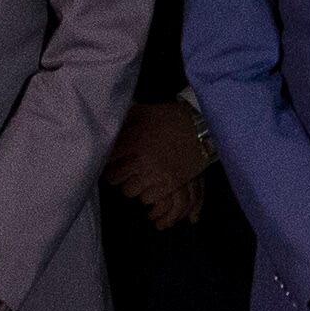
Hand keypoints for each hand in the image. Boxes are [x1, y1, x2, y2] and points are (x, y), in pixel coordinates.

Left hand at [103, 99, 211, 226]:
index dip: (107, 160)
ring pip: (130, 191)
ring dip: (131, 186)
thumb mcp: (145, 111)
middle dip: (117, 175)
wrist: (202, 128)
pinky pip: (148, 198)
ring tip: (136, 180)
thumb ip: (124, 118)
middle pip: (114, 179)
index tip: (111, 160)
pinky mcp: (169, 184)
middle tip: (122, 172)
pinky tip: (150, 187)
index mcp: (132, 141)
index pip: (107, 159)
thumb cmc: (171, 118)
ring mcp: (155, 174)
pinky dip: (147, 194)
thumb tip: (107, 122)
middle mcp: (140, 160)